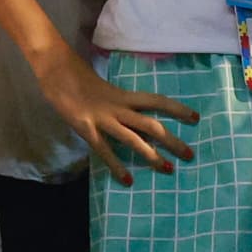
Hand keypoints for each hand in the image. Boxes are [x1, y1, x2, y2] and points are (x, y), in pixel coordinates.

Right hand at [32, 50, 197, 177]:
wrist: (56, 71)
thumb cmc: (78, 78)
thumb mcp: (104, 89)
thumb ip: (118, 102)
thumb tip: (131, 114)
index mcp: (123, 95)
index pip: (157, 101)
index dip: (177, 109)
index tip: (195, 118)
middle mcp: (118, 107)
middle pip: (152, 125)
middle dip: (172, 140)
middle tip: (190, 155)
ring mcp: (103, 119)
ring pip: (133, 139)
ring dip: (152, 155)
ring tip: (169, 170)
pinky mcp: (87, 128)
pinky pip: (105, 150)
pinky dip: (117, 167)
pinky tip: (128, 181)